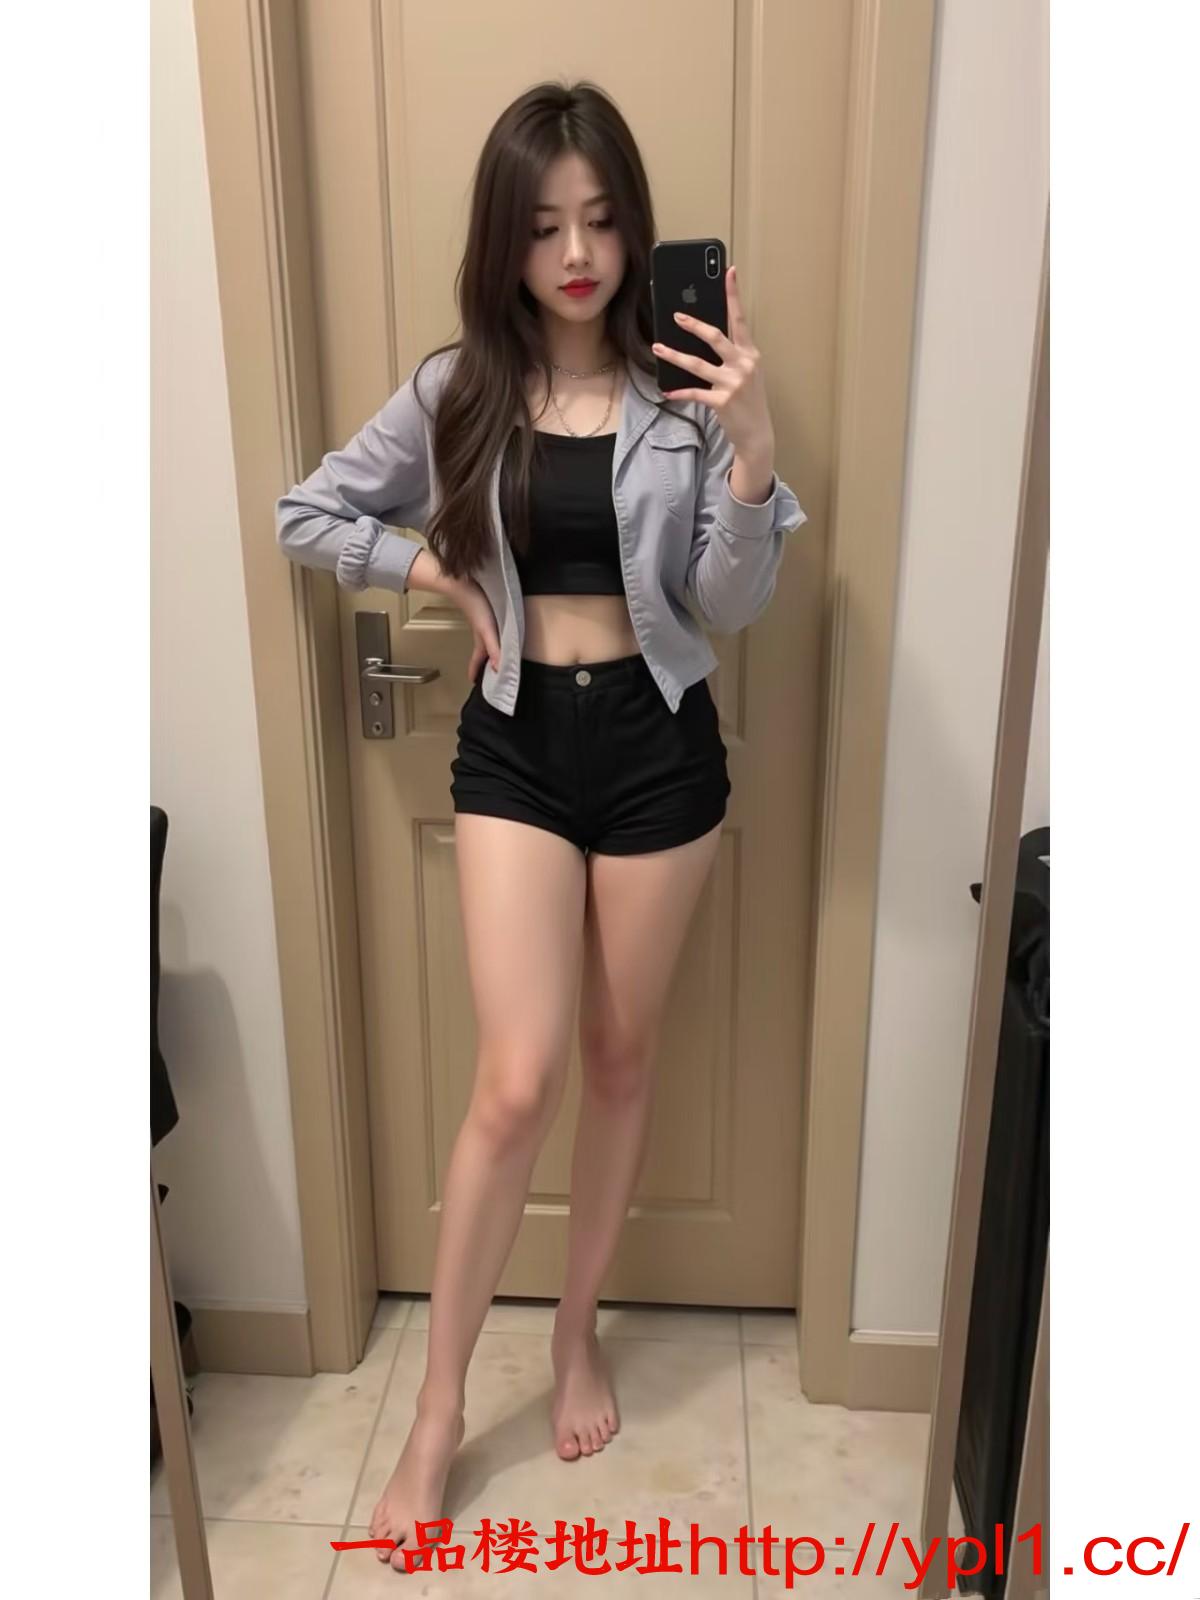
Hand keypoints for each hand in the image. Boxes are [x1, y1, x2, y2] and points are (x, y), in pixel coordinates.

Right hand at [454, 578, 501, 683]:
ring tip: (492, 654)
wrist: (463, 584)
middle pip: (482, 651)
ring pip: (486, 640)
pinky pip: (489, 628)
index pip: (478, 660)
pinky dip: (492, 634)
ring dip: (489, 648)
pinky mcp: (485, 613)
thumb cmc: (475, 606)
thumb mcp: (486, 630)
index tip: (473, 681)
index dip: (475, 670)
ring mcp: (483, 622)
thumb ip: (493, 648)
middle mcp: (482, 632)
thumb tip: (498, 667)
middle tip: (487, 670)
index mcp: (481, 640)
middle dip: (483, 662)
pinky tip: (495, 629)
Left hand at [651, 264, 774, 460]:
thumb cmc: (749, 400)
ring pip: (698, 364)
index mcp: (750, 353)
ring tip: (658, 347)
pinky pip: (694, 392)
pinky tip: (666, 391)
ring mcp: (733, 383)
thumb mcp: (747, 372)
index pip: (740, 318)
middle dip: (694, 324)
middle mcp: (743, 364)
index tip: (728, 272)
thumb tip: (706, 336)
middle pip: (716, 336)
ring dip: (674, 355)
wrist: (757, 433)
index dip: (733, 295)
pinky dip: (679, 392)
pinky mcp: (722, 401)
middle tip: (675, 315)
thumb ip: (732, 354)